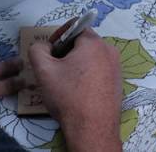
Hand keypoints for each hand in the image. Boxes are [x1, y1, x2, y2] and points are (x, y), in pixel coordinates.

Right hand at [28, 29, 121, 151]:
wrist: (92, 129)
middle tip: (55, 69)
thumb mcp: (44, 70)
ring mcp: (116, 67)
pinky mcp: (118, 83)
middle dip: (67, 52)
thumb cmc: (68, 96)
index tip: (50, 52)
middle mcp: (109, 51)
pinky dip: (87, 75)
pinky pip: (99, 70)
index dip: (58, 36)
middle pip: (83, 42)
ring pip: (91, 58)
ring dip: (76, 64)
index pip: (74, 27)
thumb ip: (38, 50)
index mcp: (93, 43)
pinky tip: (78, 91)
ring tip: (65, 82)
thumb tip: (43, 46)